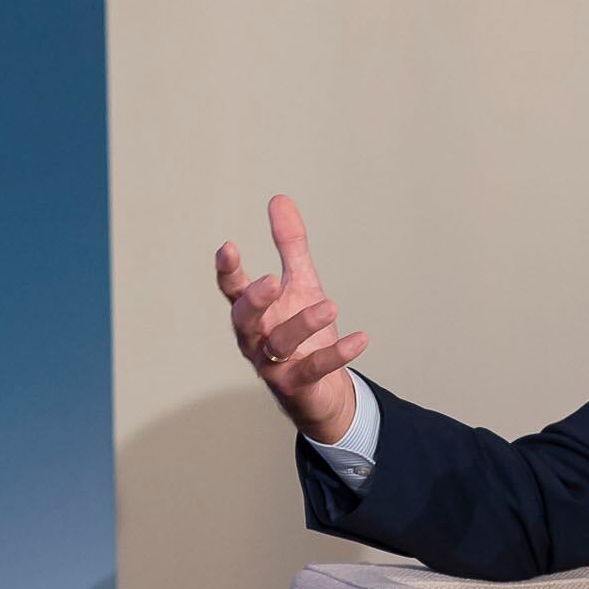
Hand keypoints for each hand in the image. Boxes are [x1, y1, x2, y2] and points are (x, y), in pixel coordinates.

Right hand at [215, 194, 367, 441]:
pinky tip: (360, 339)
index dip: (228, 271)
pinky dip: (336, 355)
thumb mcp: (300, 282)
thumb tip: (279, 199)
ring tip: (329, 306)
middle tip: (271, 281)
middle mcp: (256, 339)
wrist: (321, 389)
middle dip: (255, 301)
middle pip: (244, 320)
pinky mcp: (297, 386)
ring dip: (303, 324)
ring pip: (280, 344)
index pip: (232, 290)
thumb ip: (289, 245)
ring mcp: (274, 365)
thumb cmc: (303, 333)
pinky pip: (314, 370)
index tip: (228, 247)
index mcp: (254, 312)